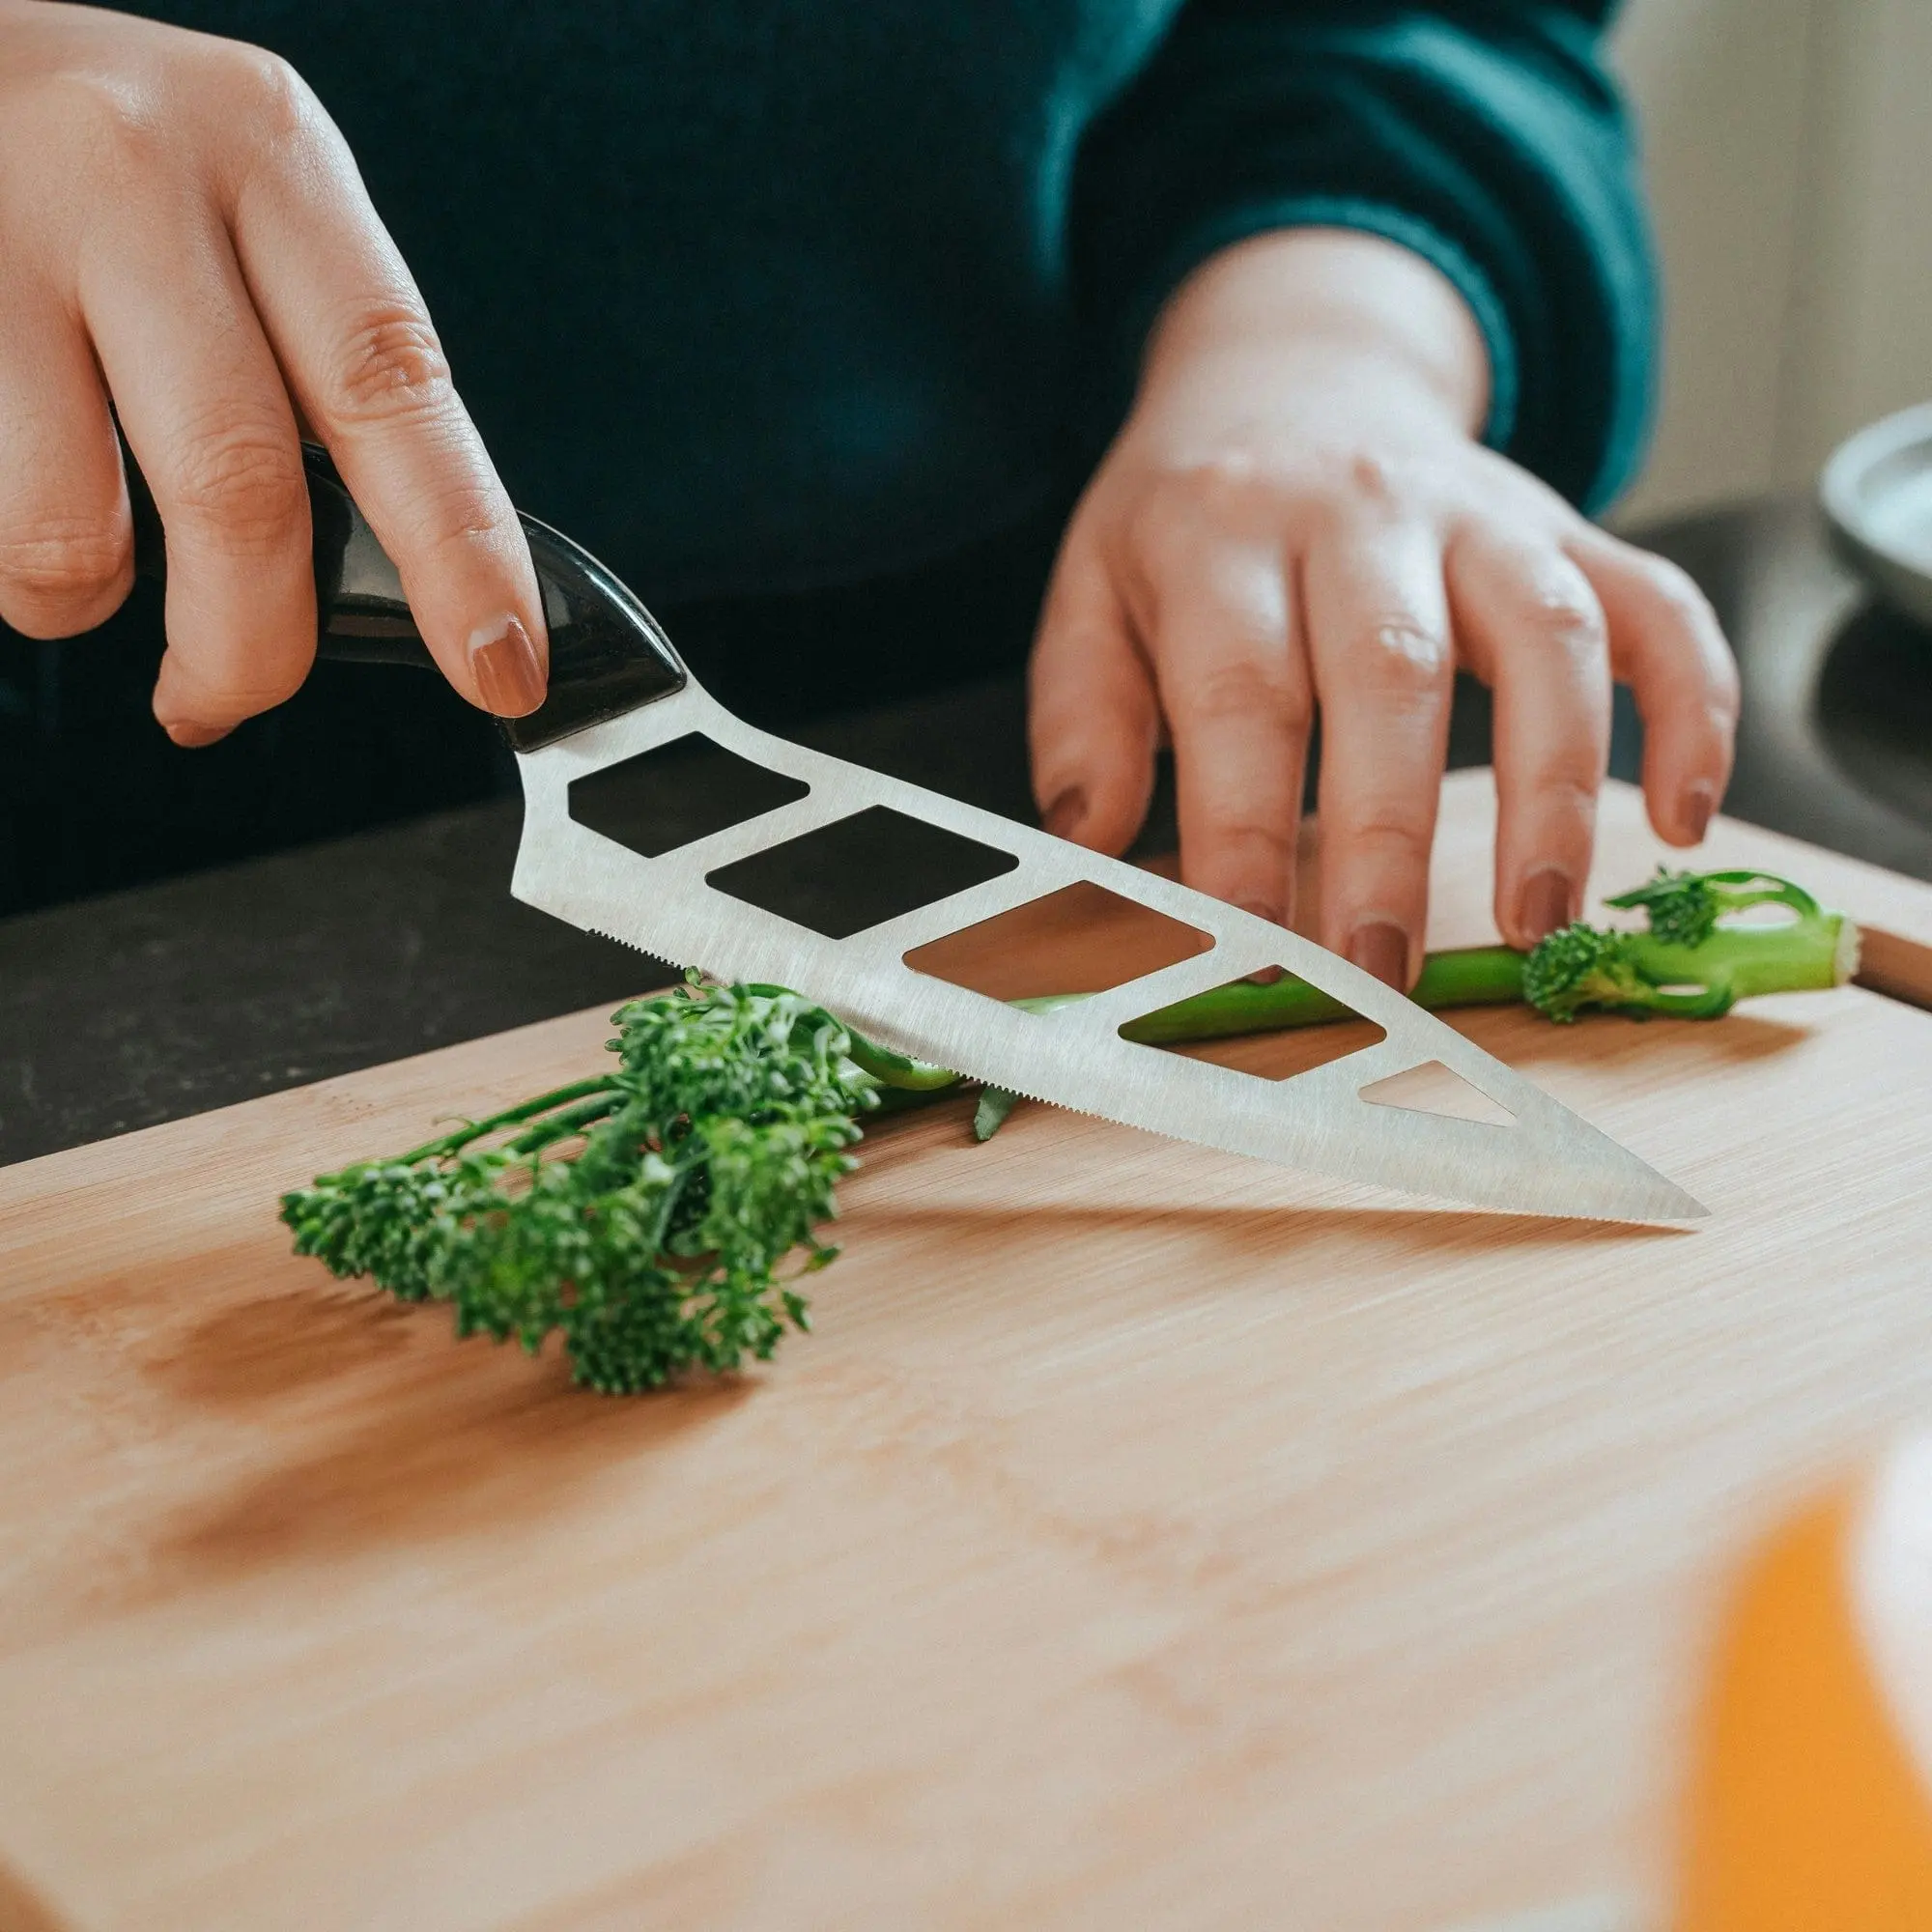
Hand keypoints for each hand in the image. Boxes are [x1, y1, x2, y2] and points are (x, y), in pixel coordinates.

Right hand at [0, 1, 546, 741]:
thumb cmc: (91, 162)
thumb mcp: (234, 201)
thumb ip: (315, 355)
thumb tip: (405, 573)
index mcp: (269, 151)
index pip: (394, 388)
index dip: (460, 554)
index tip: (503, 667)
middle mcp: (135, 172)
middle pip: (239, 489)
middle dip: (252, 644)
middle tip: (230, 694)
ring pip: (68, 532)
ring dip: (81, 602)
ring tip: (80, 569)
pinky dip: (4, 557)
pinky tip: (12, 484)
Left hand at [1029, 230, 1738, 983]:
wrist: (1292, 375)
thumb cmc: (1189, 521)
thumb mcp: (1093, 591)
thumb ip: (1084, 712)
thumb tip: (1089, 840)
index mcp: (1222, 537)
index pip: (1238, 693)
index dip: (1242, 829)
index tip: (1245, 946)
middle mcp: (1359, 515)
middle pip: (1390, 672)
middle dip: (1389, 838)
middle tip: (1381, 971)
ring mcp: (1480, 515)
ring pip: (1547, 634)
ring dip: (1556, 785)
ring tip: (1542, 920)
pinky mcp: (1566, 529)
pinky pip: (1657, 605)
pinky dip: (1695, 705)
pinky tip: (1685, 815)